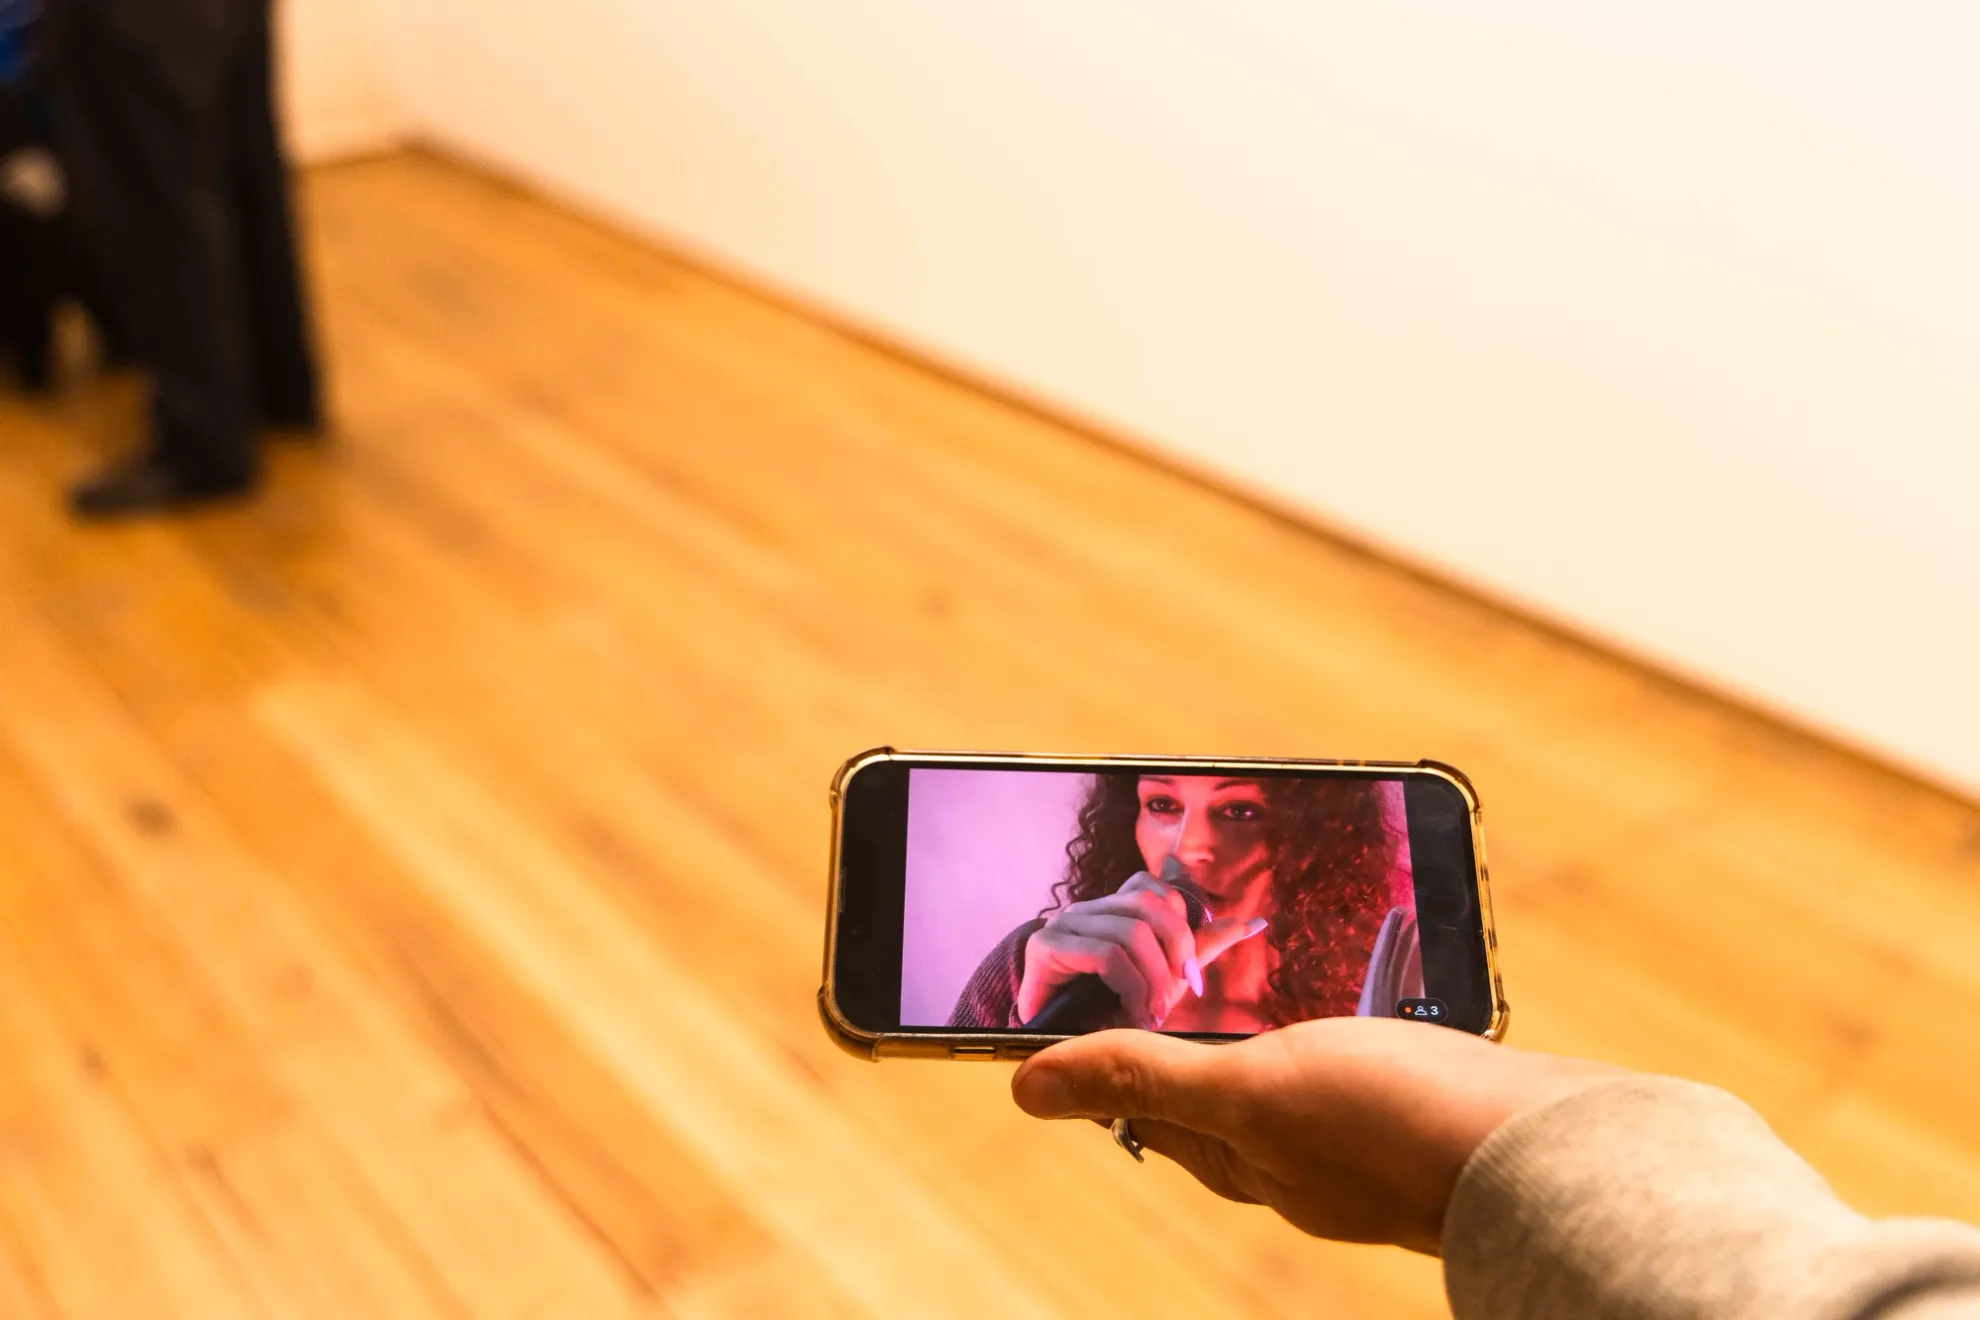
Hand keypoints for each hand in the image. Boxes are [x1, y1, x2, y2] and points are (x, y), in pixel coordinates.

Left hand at [1011, 1017, 1623, 1254]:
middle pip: (1224, 1114)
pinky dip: (1343, 1051)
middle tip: (1158, 1009)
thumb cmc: (1396, 1122)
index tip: (1082, 1038)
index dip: (1113, 1074)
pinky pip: (1364, 1084)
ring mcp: (1372, 1150)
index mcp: (1254, 1161)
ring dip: (1270, 1048)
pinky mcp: (1433, 1125)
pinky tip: (1363, 1025)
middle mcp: (1309, 1168)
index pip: (1158, 1119)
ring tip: (1257, 1004)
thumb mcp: (1248, 1088)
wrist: (1553, 1157)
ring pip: (1296, 1098)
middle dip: (1187, 1062)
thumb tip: (1024, 1088)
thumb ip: (1146, 1078)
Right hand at [1017, 871, 1267, 1027]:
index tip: (1190, 975)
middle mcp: (1088, 908)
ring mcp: (1065, 923)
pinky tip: (1134, 1016)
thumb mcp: (1165, 975)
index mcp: (1114, 907)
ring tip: (1153, 1015)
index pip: (1156, 888)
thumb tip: (1255, 921)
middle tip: (1180, 993)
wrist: (1060, 1045)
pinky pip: (1106, 953)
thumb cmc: (1112, 1008)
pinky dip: (1130, 987)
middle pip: (1149, 905)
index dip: (1182, 927)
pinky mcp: (1046, 947)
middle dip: (1175, 952)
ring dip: (1152, 981)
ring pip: (1131, 932)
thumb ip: (1203, 945)